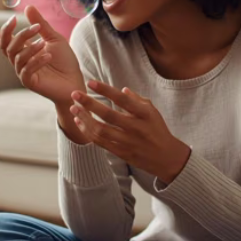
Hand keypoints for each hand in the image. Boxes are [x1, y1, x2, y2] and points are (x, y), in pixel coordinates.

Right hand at [0, 5, 84, 104]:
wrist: (75, 81)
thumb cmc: (65, 61)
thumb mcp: (54, 38)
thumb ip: (40, 24)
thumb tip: (28, 7)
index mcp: (22, 49)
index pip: (0, 38)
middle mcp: (19, 60)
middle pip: (7, 45)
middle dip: (17, 34)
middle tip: (35, 27)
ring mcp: (22, 72)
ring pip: (17, 56)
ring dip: (30, 48)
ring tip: (44, 44)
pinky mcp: (29, 82)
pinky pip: (26, 69)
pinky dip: (36, 61)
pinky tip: (48, 56)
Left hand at [70, 80, 190, 182]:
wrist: (167, 158)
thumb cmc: (157, 130)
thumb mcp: (152, 111)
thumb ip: (137, 99)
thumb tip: (121, 89)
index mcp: (145, 114)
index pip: (123, 99)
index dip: (106, 90)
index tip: (90, 82)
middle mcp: (136, 128)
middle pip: (108, 115)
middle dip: (89, 103)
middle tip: (75, 94)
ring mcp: (128, 142)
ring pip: (101, 130)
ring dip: (84, 118)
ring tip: (73, 108)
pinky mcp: (121, 153)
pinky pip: (100, 142)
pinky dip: (87, 131)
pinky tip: (79, 122)